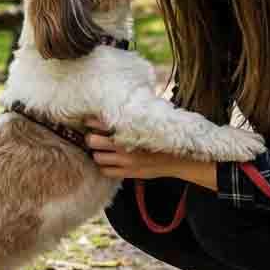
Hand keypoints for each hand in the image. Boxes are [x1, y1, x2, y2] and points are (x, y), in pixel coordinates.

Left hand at [84, 118, 217, 188]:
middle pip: (92, 141)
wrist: (180, 159)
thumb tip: (124, 96)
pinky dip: (105, 166)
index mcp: (130, 129)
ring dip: (98, 153)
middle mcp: (125, 145)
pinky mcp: (128, 173)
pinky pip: (105, 171)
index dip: (92, 121)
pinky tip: (111, 161)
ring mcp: (126, 161)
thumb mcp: (152, 120)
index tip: (89, 120)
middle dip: (92, 137)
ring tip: (103, 149)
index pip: (102, 122)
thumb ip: (137, 112)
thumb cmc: (165, 136)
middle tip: (94, 135)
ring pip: (97, 157)